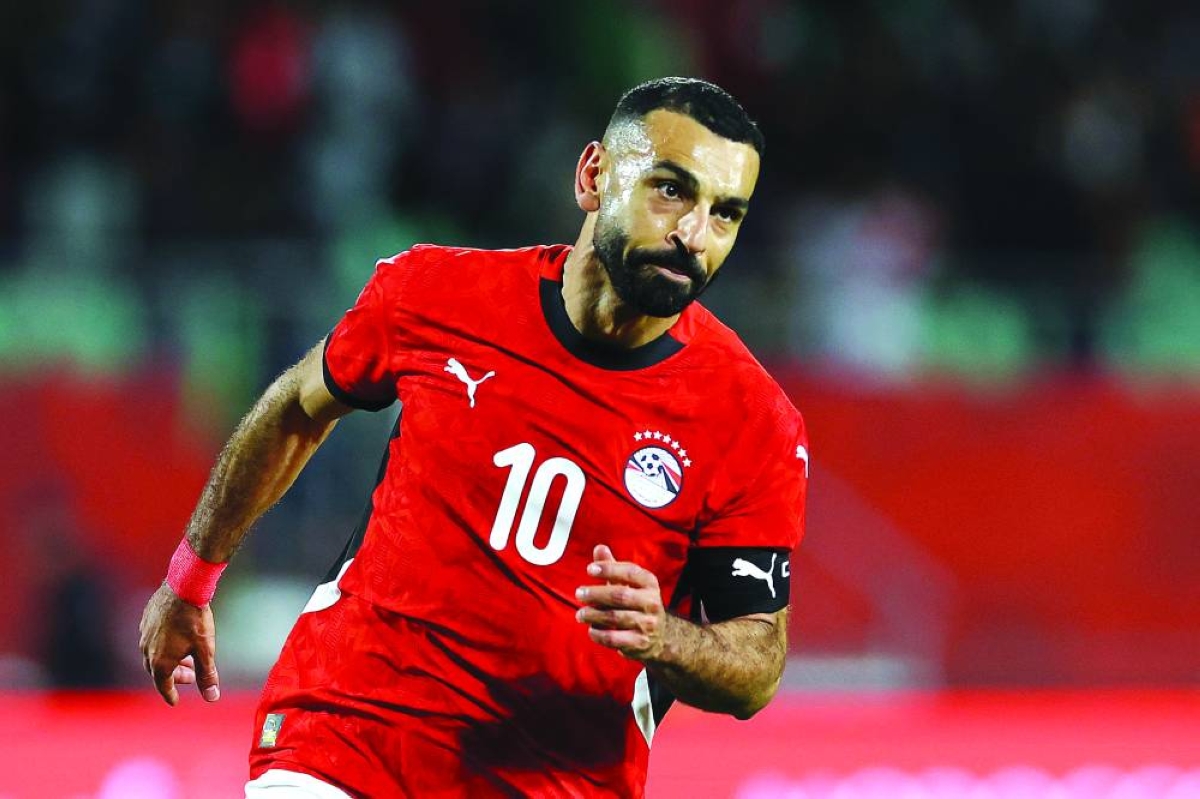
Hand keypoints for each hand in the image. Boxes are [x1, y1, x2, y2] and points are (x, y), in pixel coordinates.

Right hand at [138, 582, 220, 705]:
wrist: (183, 588)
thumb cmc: (195, 619)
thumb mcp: (205, 650)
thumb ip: (207, 675)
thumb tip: (211, 697)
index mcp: (160, 662)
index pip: (163, 685)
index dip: (170, 694)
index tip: (175, 700)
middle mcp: (147, 651)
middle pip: (158, 671)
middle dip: (175, 676)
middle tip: (190, 676)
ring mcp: (144, 635)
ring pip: (154, 655)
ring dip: (169, 661)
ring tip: (186, 658)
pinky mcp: (146, 621)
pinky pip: (152, 640)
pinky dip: (163, 647)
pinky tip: (176, 640)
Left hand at [575, 544, 669, 660]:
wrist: (659, 635)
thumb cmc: (637, 603)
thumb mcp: (629, 583)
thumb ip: (613, 566)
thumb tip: (599, 548)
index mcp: (649, 583)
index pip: (630, 572)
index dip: (609, 569)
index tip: (589, 570)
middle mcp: (651, 602)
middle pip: (620, 595)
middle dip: (596, 594)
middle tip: (579, 593)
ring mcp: (647, 623)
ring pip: (615, 617)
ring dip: (593, 615)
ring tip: (580, 614)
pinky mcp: (640, 642)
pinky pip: (614, 638)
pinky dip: (598, 634)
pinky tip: (591, 629)